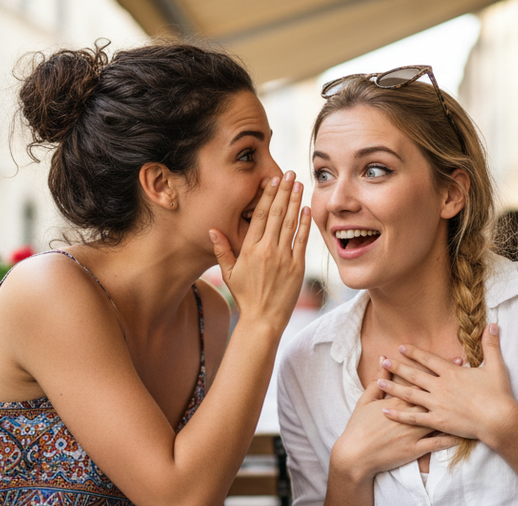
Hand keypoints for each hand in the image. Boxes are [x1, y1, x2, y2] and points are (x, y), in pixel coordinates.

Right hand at [209, 172, 309, 330]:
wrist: (263, 319)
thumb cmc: (245, 297)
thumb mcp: (228, 273)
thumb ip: (222, 250)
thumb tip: (212, 230)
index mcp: (249, 249)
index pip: (259, 216)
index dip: (267, 196)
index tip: (271, 181)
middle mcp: (267, 250)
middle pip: (276, 214)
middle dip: (283, 192)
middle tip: (289, 174)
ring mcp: (283, 258)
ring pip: (290, 223)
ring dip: (295, 201)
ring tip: (299, 184)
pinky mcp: (297, 267)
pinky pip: (301, 240)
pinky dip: (304, 224)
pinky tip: (306, 209)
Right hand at [331, 359, 460, 481]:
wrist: (356, 455)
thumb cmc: (358, 427)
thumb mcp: (366, 400)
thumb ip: (377, 380)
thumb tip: (383, 360)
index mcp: (398, 401)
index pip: (423, 381)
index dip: (441, 371)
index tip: (455, 361)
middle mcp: (410, 414)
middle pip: (436, 397)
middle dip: (455, 386)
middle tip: (471, 376)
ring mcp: (414, 433)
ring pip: (440, 419)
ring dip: (457, 410)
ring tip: (473, 402)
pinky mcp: (416, 449)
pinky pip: (438, 444)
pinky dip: (452, 438)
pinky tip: (466, 434)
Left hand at [376, 323, 517, 445]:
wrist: (499, 420)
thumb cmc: (498, 394)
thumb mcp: (496, 367)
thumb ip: (490, 346)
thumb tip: (492, 325)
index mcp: (452, 373)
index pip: (428, 359)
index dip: (414, 353)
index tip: (401, 347)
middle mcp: (440, 386)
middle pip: (414, 375)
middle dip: (397, 368)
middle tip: (382, 361)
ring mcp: (437, 404)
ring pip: (409, 395)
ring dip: (393, 388)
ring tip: (379, 383)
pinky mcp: (437, 421)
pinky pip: (413, 418)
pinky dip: (398, 415)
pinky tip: (385, 411)